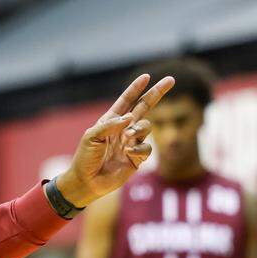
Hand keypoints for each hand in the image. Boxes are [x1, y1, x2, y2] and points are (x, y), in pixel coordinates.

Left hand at [55, 74, 174, 207]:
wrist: (87, 181)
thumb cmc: (85, 157)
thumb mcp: (92, 136)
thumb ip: (110, 125)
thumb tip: (130, 117)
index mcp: (111, 120)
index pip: (127, 100)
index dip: (136, 88)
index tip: (147, 76)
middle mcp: (124, 128)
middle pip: (145, 106)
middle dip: (157, 93)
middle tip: (171, 80)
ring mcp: (132, 142)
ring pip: (147, 127)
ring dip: (139, 129)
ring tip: (127, 138)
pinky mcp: (137, 158)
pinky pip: (147, 148)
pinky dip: (139, 149)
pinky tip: (128, 154)